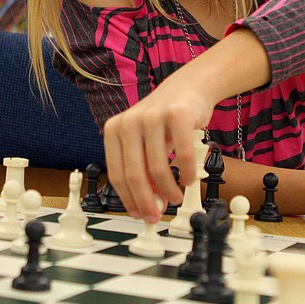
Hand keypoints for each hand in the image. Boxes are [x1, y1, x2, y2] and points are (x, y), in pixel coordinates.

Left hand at [103, 73, 214, 222]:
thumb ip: (141, 169)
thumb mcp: (144, 142)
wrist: (188, 88)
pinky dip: (187, 173)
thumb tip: (147, 204)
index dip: (128, 200)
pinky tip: (189, 180)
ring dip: (169, 191)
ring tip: (175, 197)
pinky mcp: (178, 114)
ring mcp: (153, 116)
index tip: (139, 215)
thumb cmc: (165, 120)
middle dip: (147, 202)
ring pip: (157, 168)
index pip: (117, 174)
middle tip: (157, 215)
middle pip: (134, 175)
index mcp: (114, 129)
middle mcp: (130, 121)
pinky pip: (182, 155)